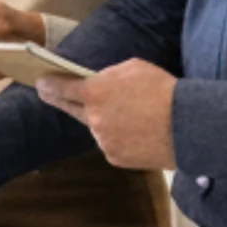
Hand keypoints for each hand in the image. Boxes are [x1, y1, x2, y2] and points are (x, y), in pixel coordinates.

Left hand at [34, 58, 176, 170]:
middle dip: (62, 100)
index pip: (62, 88)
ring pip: (96, 128)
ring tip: (128, 115)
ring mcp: (103, 141)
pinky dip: (118, 138)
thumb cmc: (163, 90)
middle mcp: (93, 119)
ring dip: (103, 121)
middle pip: (73, 110)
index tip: (40, 83)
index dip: (49, 85)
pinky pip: (111, 144)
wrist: (186, 125)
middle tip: (50, 94)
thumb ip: (109, 76)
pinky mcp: (115, 157)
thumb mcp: (133, 68)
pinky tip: (136, 132)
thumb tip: (99, 82)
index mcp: (94, 93)